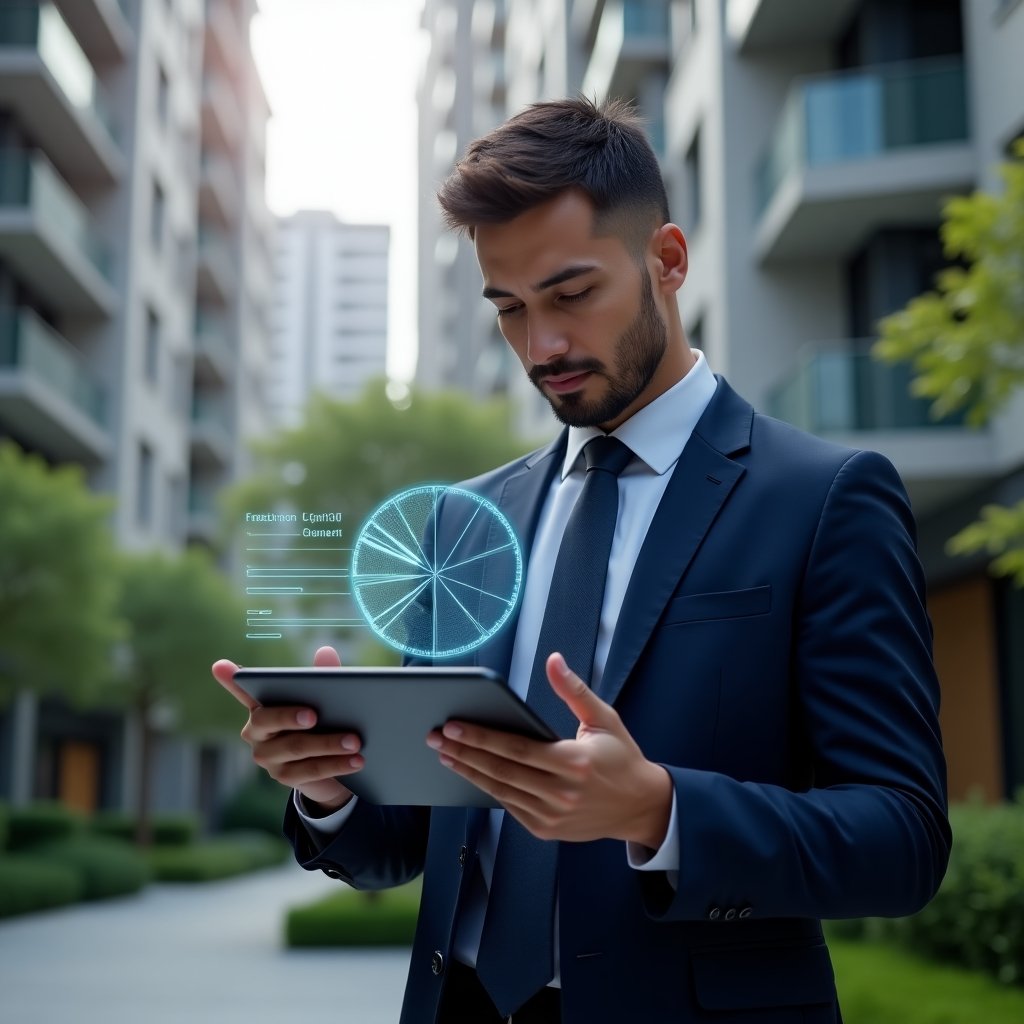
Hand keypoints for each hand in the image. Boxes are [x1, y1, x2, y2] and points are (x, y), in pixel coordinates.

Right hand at [211, 646, 361, 813]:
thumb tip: (326, 652)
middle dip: (290, 716)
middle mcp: (255, 730)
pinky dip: (336, 764)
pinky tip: (357, 760)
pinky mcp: (282, 777)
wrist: (332, 767)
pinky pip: (310, 771)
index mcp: (262, 703)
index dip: (231, 679)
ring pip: (296, 747)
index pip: (243, 689)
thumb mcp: (326, 698)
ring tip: (356, 740)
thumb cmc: (323, 721)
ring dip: (328, 744)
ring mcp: (266, 756)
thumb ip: (324, 675)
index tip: (221, 665)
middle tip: (315, 715)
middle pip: (268, 720)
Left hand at [427, 653, 672, 846]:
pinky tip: (471, 773)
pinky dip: (489, 790)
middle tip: (436, 738)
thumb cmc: (621, 758)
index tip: (453, 725)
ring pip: (501, 791)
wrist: (640, 807)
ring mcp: (553, 815)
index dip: (482, 737)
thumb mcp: (604, 719)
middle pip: (502, 771)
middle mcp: (562, 792)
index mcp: (575, 762)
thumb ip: (574, 690)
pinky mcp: (547, 829)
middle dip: (465, 752)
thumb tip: (554, 660)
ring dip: (470, 772)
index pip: (517, 748)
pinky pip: (510, 808)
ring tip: (445, 755)